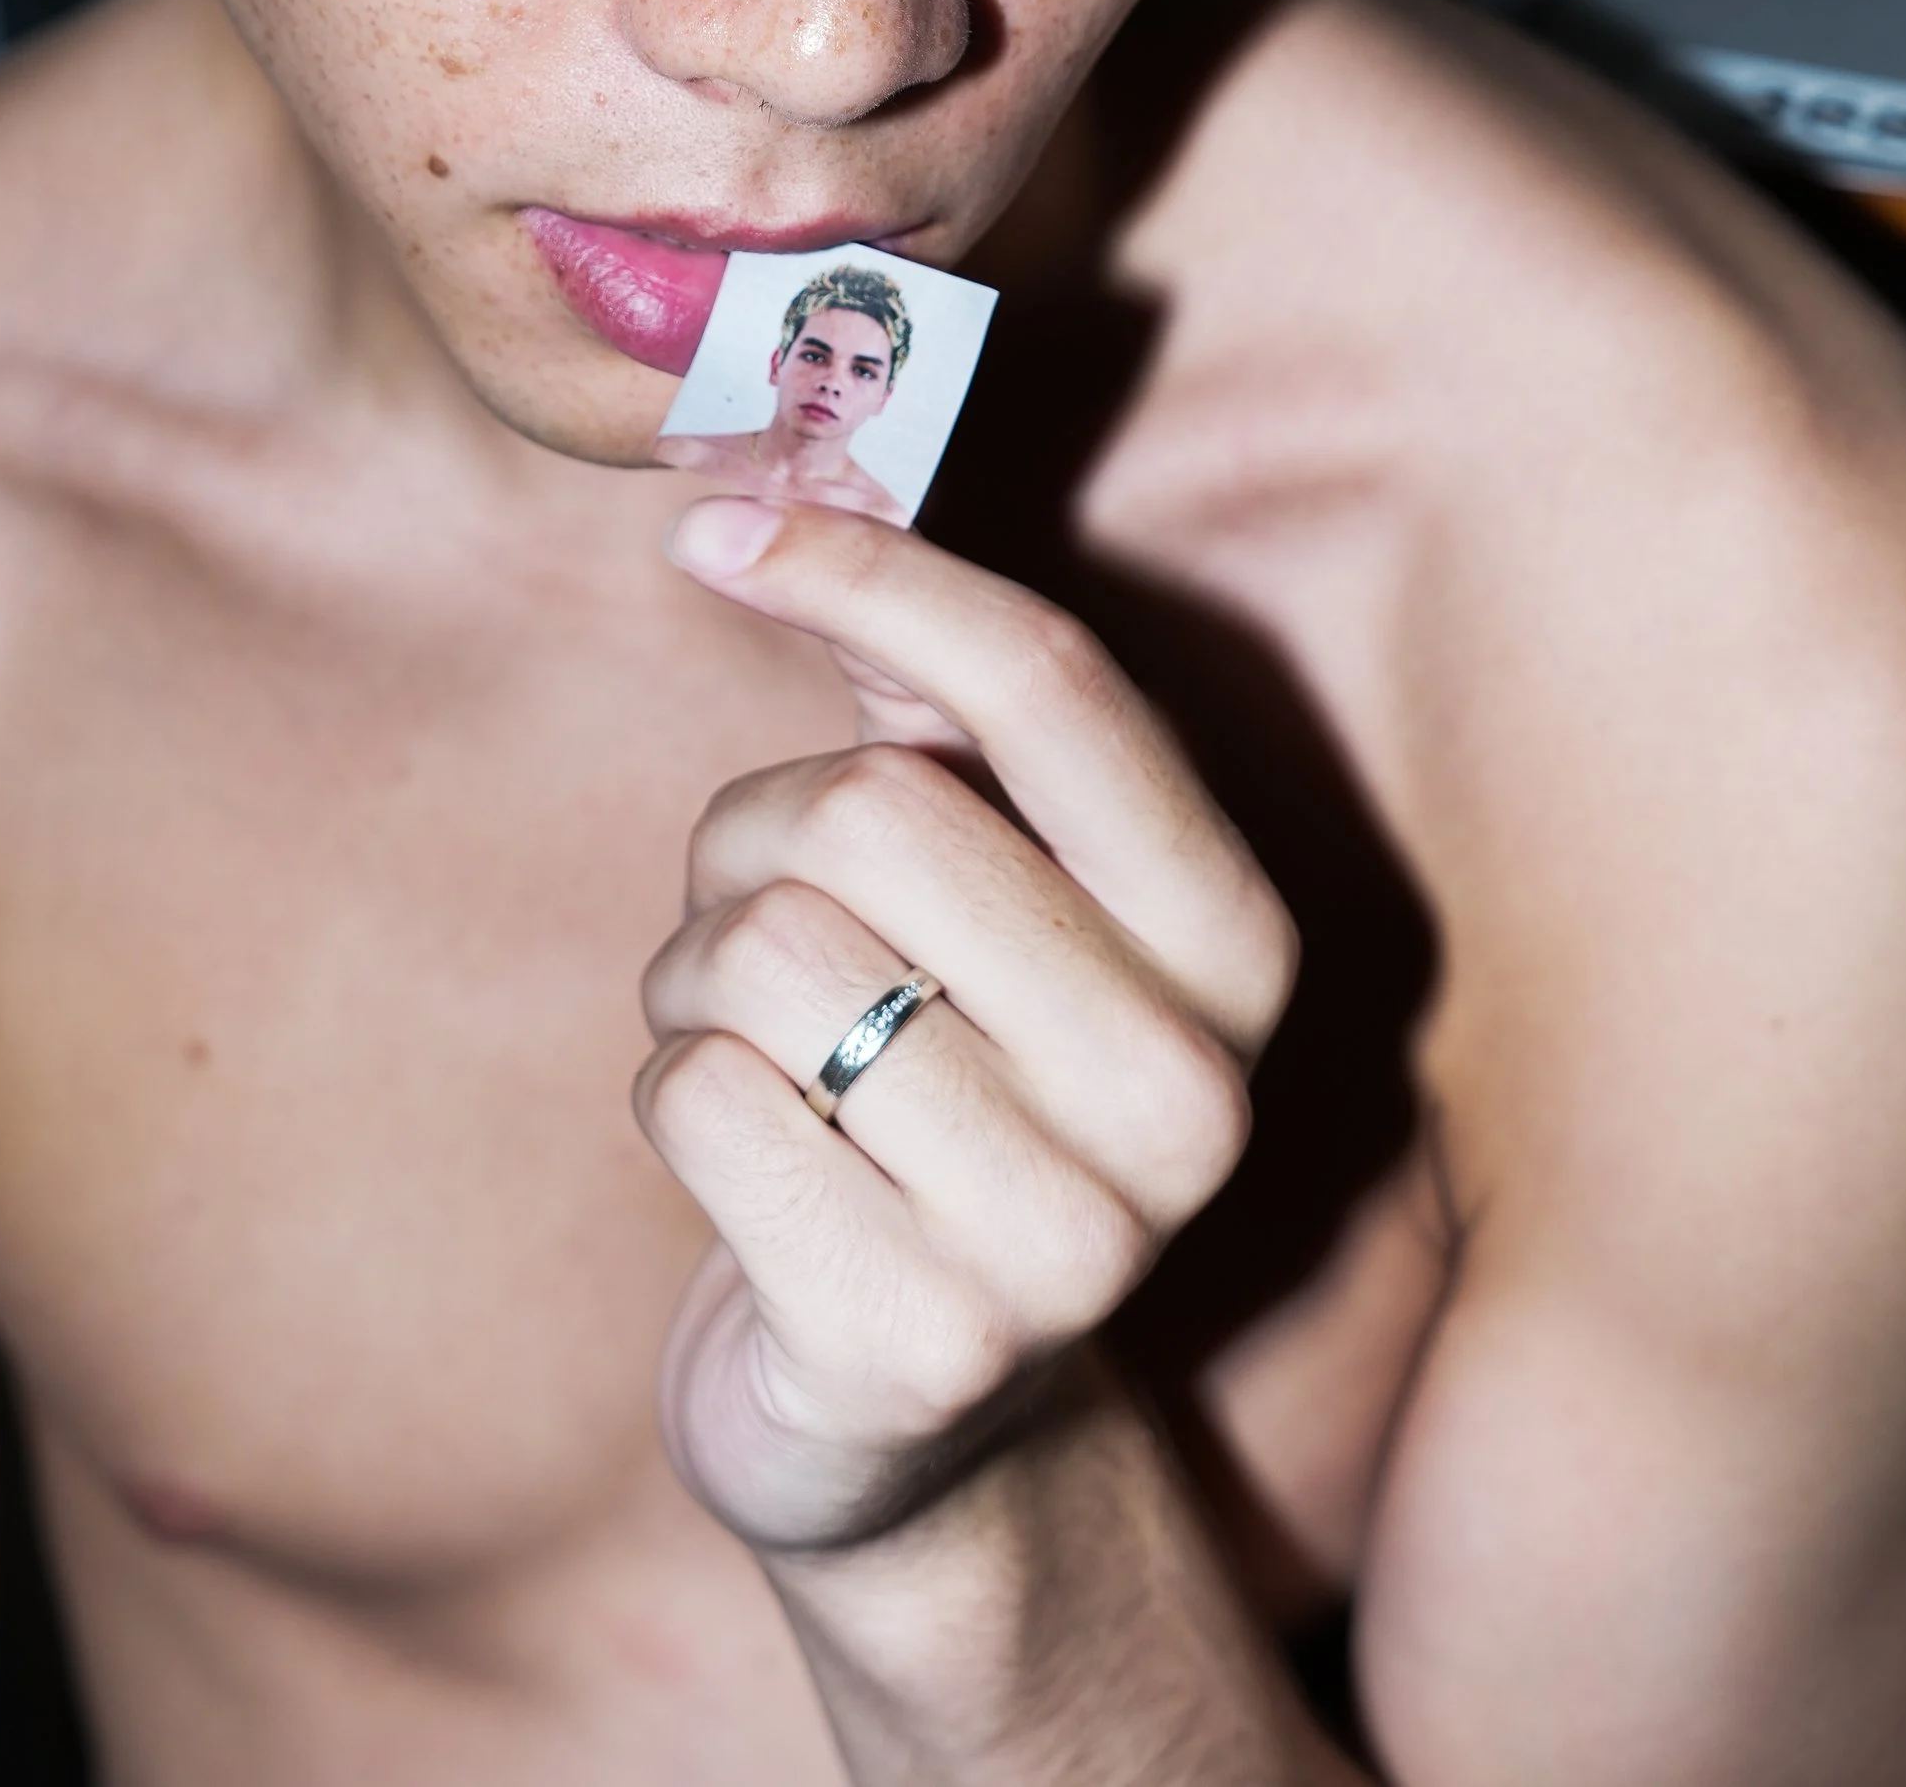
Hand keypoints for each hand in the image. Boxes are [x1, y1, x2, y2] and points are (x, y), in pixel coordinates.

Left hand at [636, 498, 1295, 1556]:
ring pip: (763, 952)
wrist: (918, 1426)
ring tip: (761, 1049)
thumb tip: (788, 478)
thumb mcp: (974, 882)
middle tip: (762, 912)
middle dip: (754, 839)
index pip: (1051, 686)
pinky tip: (751, 1163)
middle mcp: (1187, 1092)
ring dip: (700, 978)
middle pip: (872, 813)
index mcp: (1231, 942)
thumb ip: (920, 691)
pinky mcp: (915, 1343)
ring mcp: (1069, 1241)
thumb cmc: (930, 1078)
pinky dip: (674, 1096)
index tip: (717, 529)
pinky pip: (697, 1098)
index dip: (871, 571)